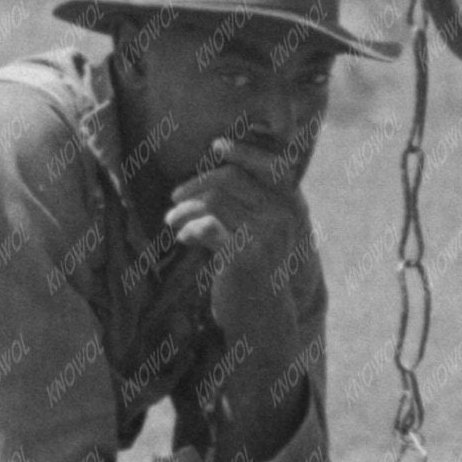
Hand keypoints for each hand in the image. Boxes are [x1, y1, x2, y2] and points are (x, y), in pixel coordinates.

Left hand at [164, 143, 314, 340]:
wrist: (260, 316)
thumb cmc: (254, 268)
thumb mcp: (258, 230)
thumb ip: (247, 201)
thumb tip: (212, 167)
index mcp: (290, 206)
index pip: (271, 165)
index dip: (243, 151)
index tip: (216, 146)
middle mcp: (283, 217)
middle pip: (232, 178)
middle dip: (196, 183)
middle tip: (175, 197)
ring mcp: (266, 234)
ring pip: (215, 201)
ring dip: (186, 209)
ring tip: (171, 221)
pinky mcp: (244, 254)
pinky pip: (207, 226)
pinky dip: (189, 229)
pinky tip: (182, 239)